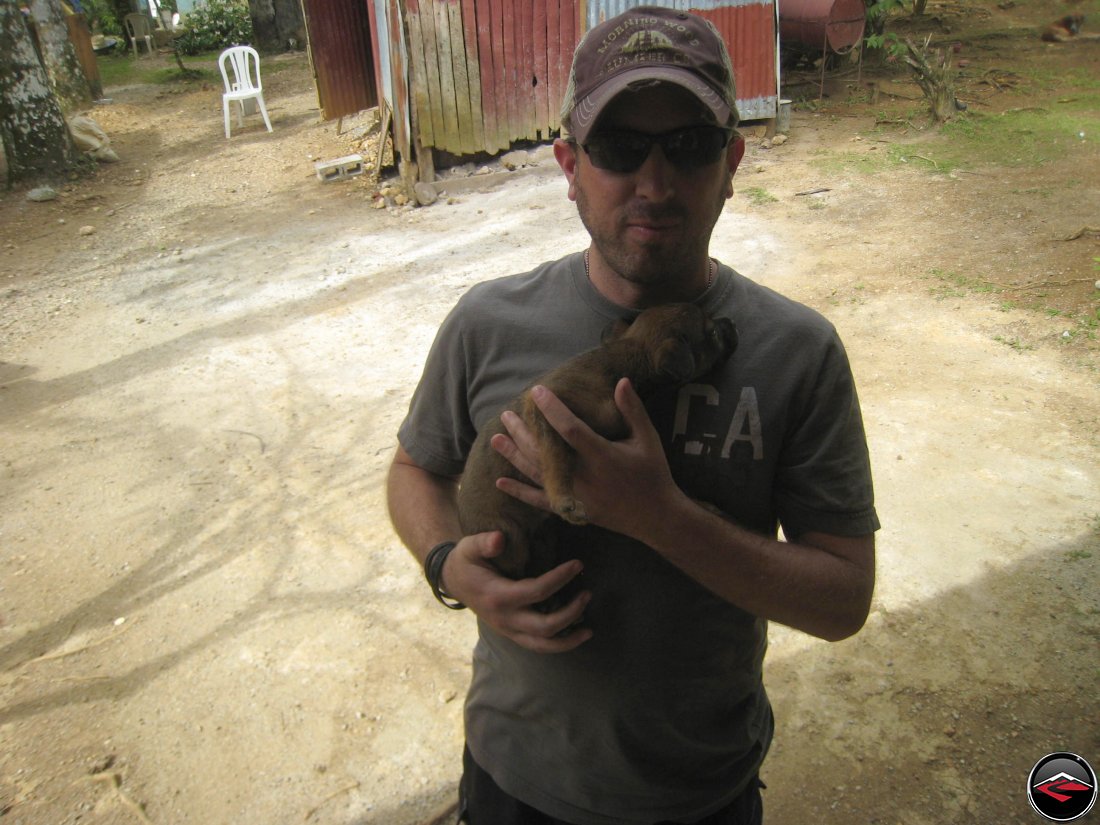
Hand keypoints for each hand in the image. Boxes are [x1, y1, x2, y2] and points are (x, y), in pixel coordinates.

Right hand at [443, 530, 592, 652]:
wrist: (452, 582)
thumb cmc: (465, 561)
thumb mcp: (469, 547)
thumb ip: (484, 542)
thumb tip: (499, 539)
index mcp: (498, 596)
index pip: (537, 591)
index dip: (560, 579)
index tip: (578, 564)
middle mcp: (505, 619)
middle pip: (545, 627)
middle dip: (571, 613)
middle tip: (587, 593)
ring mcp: (508, 630)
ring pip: (543, 646)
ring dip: (568, 640)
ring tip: (589, 630)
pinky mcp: (512, 634)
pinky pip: (538, 645)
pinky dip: (558, 644)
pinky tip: (575, 635)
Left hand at [493, 379, 682, 542]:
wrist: (655, 516)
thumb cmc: (652, 473)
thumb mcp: (647, 439)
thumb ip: (633, 411)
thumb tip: (622, 381)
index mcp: (602, 455)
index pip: (569, 428)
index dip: (551, 409)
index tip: (536, 392)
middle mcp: (583, 476)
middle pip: (544, 451)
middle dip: (522, 431)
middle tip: (506, 413)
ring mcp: (574, 494)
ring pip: (536, 473)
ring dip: (515, 455)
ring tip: (495, 437)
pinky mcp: (570, 509)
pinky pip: (539, 500)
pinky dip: (519, 492)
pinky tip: (500, 482)